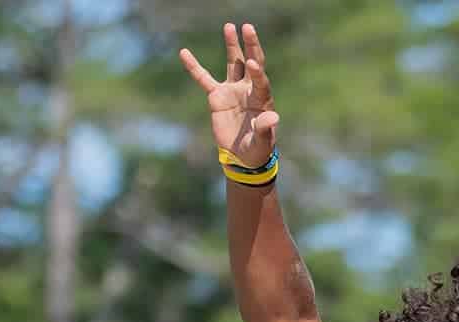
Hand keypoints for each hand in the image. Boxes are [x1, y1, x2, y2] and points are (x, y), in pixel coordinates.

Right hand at [180, 22, 279, 167]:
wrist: (242, 157)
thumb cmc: (256, 150)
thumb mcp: (262, 142)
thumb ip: (265, 129)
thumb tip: (273, 117)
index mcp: (261, 99)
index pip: (260, 80)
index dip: (257, 72)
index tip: (253, 63)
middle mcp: (248, 89)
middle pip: (250, 63)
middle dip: (250, 45)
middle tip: (247, 27)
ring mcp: (232, 90)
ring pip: (232, 63)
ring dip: (232, 45)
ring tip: (229, 27)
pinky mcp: (217, 96)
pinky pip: (203, 79)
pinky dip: (194, 67)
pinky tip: (184, 53)